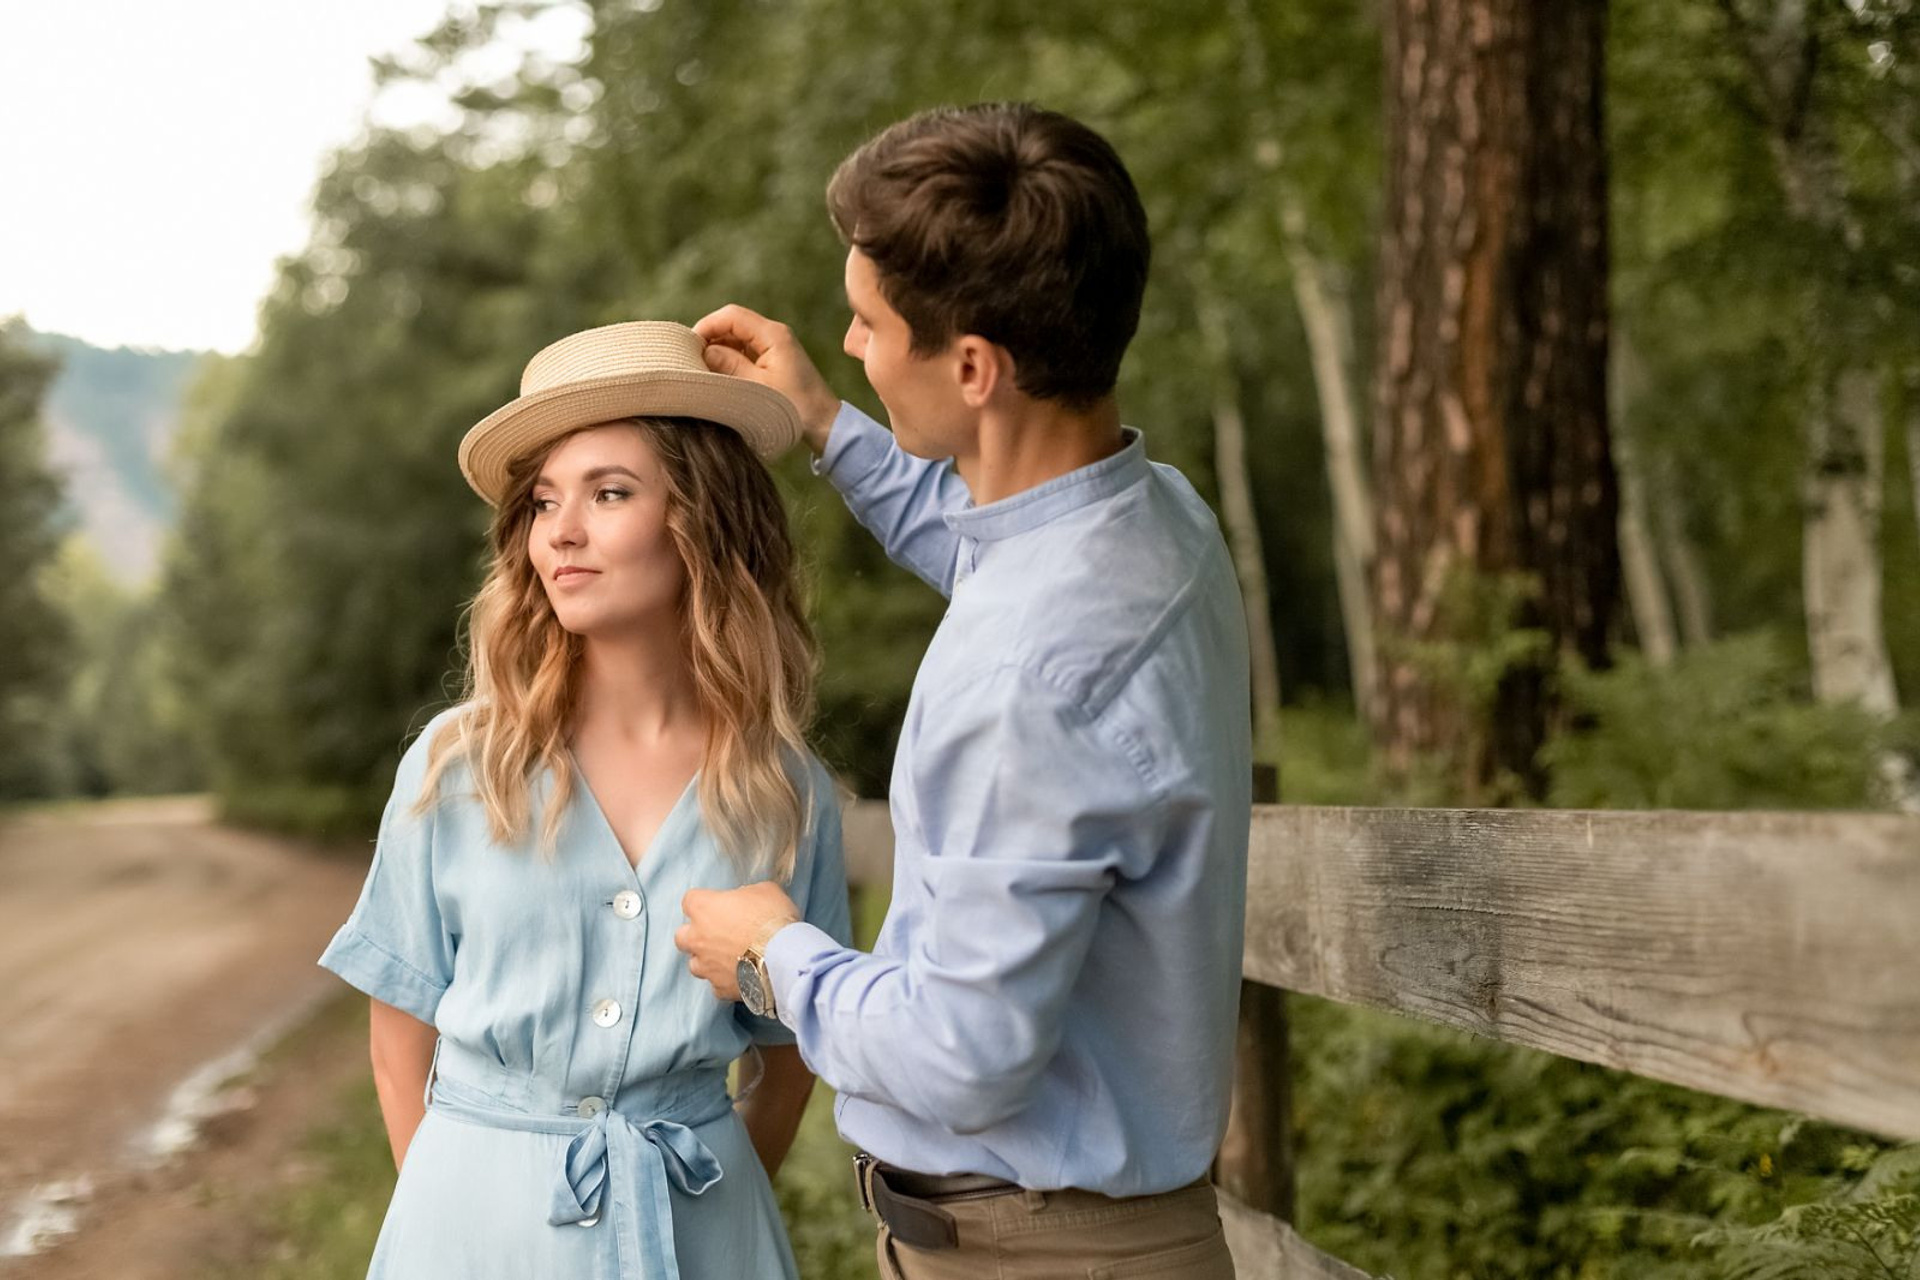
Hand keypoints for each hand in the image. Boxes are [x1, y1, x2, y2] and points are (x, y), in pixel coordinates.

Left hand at [676, 881, 800, 1001]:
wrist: (785, 958)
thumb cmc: (773, 919)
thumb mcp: (765, 891)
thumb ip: (747, 895)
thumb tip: (745, 901)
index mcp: (704, 908)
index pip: (690, 901)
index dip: (705, 902)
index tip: (718, 904)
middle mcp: (697, 938)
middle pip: (682, 936)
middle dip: (695, 935)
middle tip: (718, 933)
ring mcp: (706, 966)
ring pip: (696, 964)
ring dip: (708, 960)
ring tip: (731, 958)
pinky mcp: (719, 988)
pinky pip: (717, 985)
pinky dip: (727, 980)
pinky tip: (743, 975)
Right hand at [693, 305, 841, 453]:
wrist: (824, 424)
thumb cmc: (794, 408)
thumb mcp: (755, 387)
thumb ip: (728, 365)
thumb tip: (704, 351)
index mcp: (773, 334)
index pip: (731, 315)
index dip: (707, 326)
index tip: (689, 345)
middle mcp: (774, 334)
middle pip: (732, 324)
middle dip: (710, 338)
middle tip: (692, 360)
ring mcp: (774, 346)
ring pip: (736, 338)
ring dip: (718, 351)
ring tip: (703, 369)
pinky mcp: (773, 359)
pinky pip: (744, 351)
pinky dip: (729, 360)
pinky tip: (719, 375)